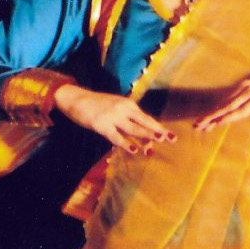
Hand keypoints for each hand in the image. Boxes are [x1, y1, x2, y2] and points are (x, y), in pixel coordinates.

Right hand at [53, 85, 173, 152]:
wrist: (77, 99)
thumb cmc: (98, 105)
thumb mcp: (116, 107)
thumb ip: (128, 119)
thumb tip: (141, 134)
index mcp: (129, 105)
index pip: (146, 118)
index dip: (158, 128)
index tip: (170, 135)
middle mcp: (123, 109)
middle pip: (145, 121)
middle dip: (159, 131)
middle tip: (172, 139)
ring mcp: (113, 117)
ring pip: (133, 128)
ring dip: (147, 135)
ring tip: (158, 142)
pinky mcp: (102, 125)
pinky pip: (116, 137)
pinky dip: (125, 143)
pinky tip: (133, 149)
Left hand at [193, 78, 249, 130]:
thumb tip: (242, 115)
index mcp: (245, 87)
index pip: (225, 101)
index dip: (213, 112)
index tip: (201, 122)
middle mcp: (245, 87)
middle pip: (223, 103)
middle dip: (209, 116)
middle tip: (195, 126)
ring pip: (229, 107)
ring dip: (214, 118)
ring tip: (202, 126)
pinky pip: (242, 110)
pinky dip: (229, 117)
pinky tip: (220, 123)